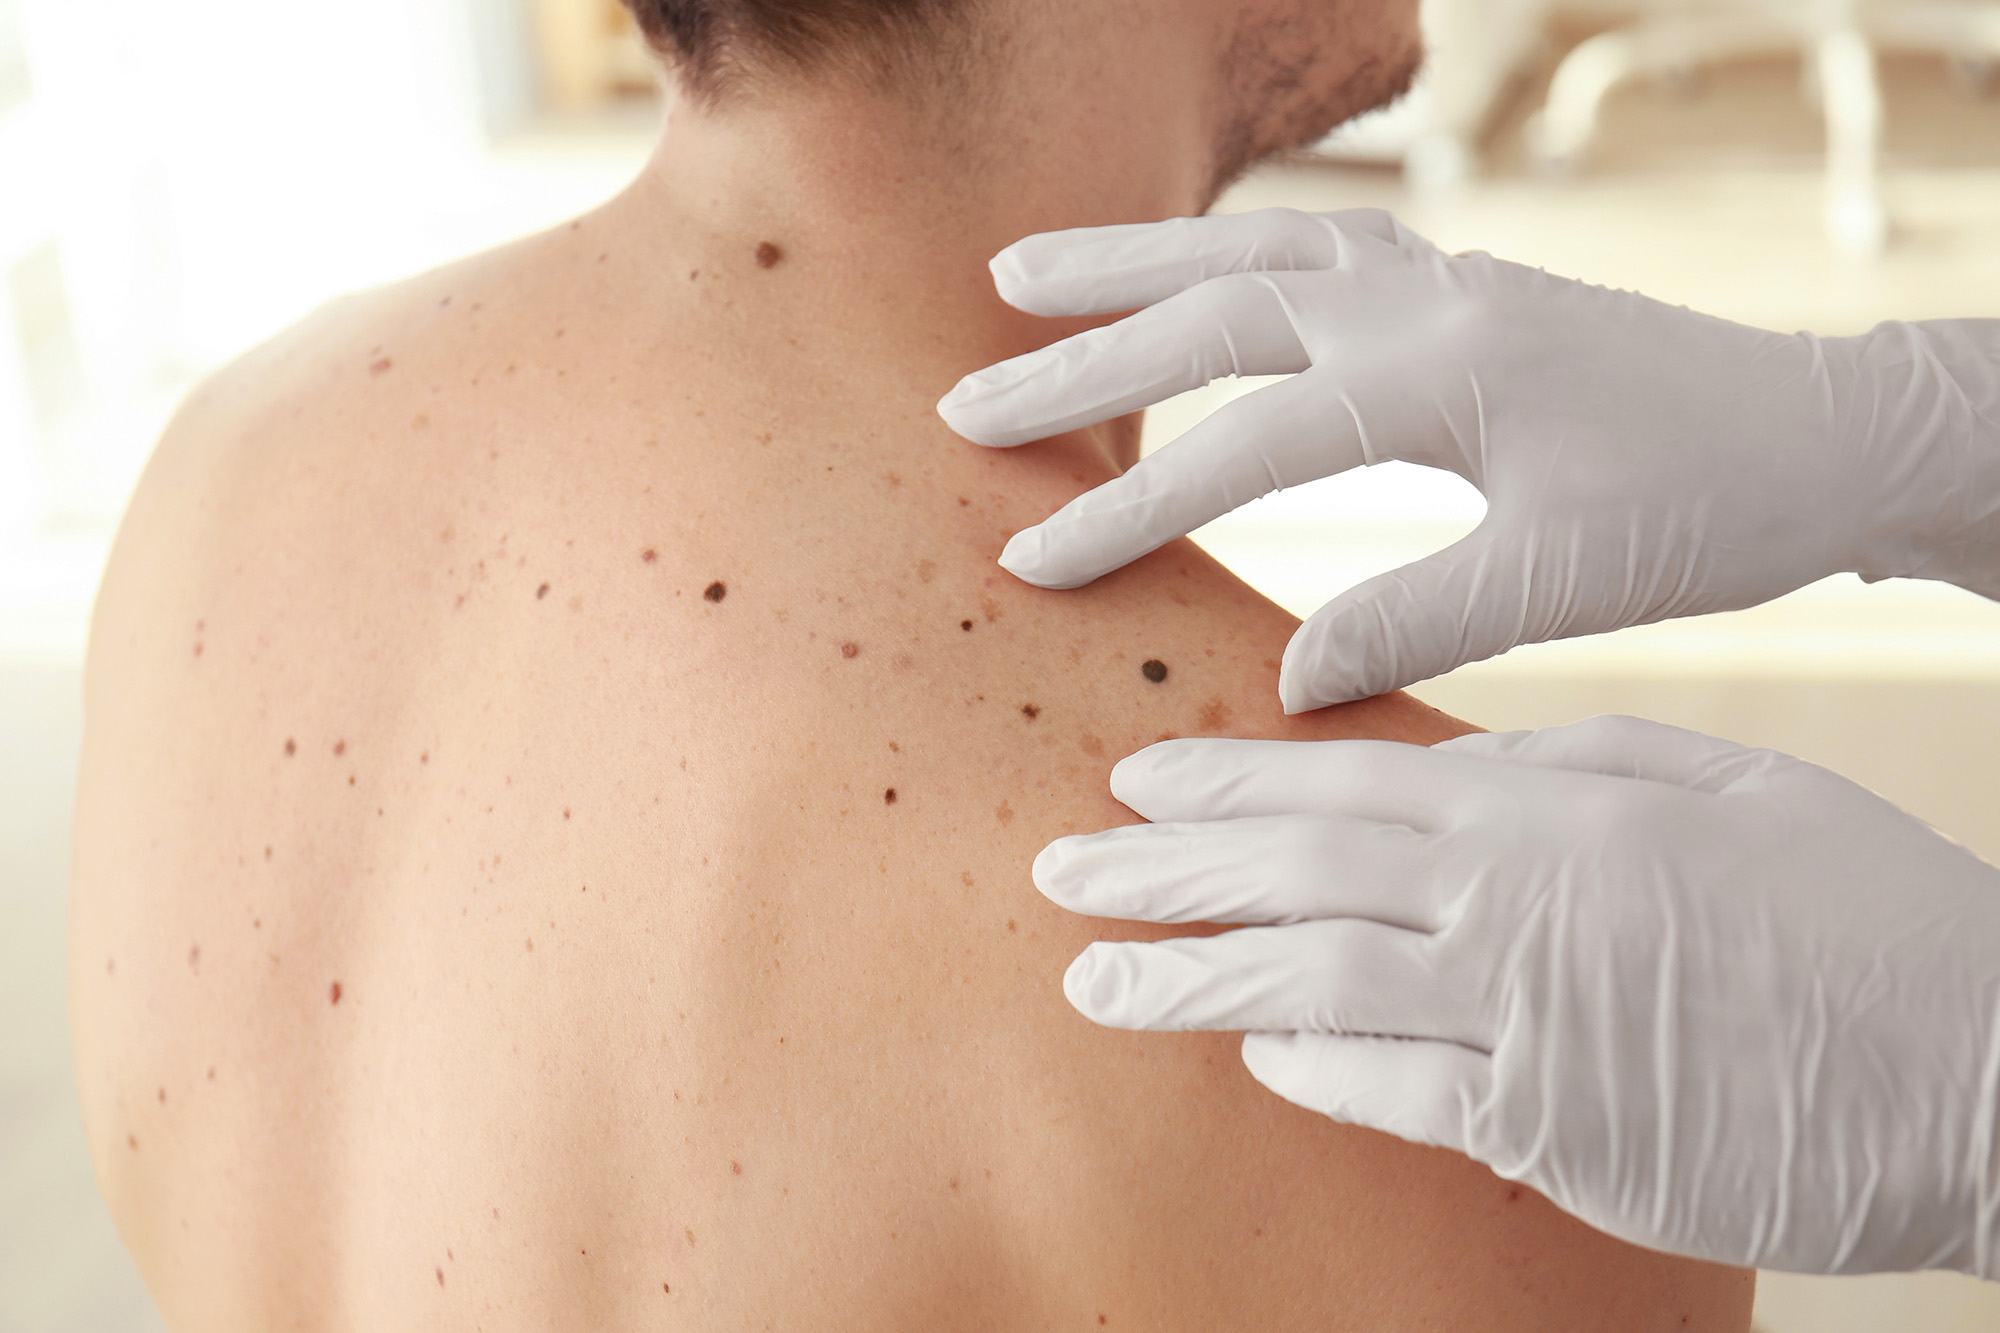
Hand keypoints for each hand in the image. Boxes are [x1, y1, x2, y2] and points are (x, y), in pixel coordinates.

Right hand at [938, 208, 1999, 708]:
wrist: (1827, 431)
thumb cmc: (1710, 507)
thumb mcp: (1566, 581)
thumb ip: (1413, 619)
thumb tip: (1283, 682)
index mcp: (1446, 373)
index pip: (1248, 441)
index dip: (1132, 505)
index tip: (1030, 562)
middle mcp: (1426, 301)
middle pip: (1218, 314)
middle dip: (1083, 362)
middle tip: (965, 405)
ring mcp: (1440, 279)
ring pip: (1253, 252)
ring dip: (1132, 266)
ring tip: (1016, 277)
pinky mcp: (1456, 287)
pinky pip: (1310, 250)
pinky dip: (1222, 255)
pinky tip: (1180, 274)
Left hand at [1034, 715, 1999, 1275]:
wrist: (1993, 1061)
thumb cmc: (1871, 913)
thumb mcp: (1732, 784)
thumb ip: (1579, 760)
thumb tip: (1452, 760)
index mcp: (1552, 804)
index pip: (1338, 784)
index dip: (1220, 785)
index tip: (1129, 780)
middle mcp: (1516, 899)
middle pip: (1294, 877)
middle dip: (1162, 871)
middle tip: (1059, 869)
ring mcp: (1526, 1018)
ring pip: (1310, 985)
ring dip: (1186, 978)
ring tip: (1088, 977)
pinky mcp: (1552, 1128)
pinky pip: (1393, 1092)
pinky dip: (1309, 1065)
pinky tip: (1246, 1047)